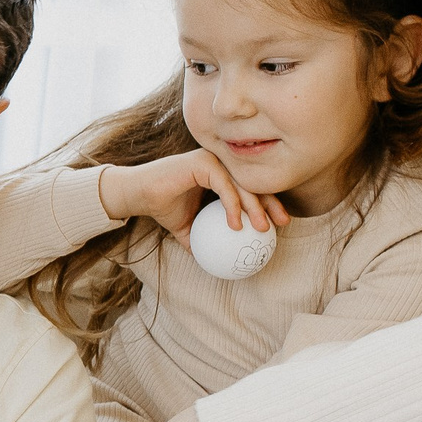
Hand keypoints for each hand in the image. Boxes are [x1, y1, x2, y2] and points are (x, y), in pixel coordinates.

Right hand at [100, 150, 288, 242]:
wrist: (138, 194)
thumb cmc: (163, 207)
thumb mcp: (188, 229)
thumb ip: (205, 238)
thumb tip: (219, 261)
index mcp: (221, 175)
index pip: (251, 188)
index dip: (269, 204)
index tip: (279, 225)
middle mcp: (220, 165)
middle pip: (254, 183)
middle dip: (272, 203)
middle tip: (282, 224)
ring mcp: (213, 161)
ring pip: (242, 184)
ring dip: (255, 207)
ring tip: (262, 228)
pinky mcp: (203, 163)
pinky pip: (225, 186)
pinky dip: (232, 205)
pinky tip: (237, 224)